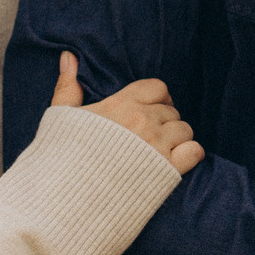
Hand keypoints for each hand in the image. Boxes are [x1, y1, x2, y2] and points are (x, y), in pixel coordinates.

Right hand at [55, 51, 203, 172]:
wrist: (66, 199)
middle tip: (151, 137)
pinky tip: (175, 163)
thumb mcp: (59, 117)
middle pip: (171, 111)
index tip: (152, 110)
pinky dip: (189, 155)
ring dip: (177, 139)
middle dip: (164, 122)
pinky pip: (194, 151)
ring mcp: (156, 145)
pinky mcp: (166, 171)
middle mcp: (142, 121)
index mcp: (120, 105)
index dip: (159, 98)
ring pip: (184, 130)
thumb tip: (69, 56)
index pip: (158, 87)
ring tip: (160, 151)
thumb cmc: (60, 159)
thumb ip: (68, 85)